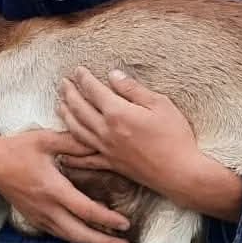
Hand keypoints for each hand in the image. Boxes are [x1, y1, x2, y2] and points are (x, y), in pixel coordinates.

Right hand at [0, 128, 129, 242]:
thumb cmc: (18, 149)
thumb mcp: (46, 139)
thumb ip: (73, 142)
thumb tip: (99, 143)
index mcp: (52, 189)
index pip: (85, 210)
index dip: (107, 220)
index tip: (125, 224)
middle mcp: (46, 208)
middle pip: (79, 234)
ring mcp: (39, 216)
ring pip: (69, 238)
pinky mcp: (34, 219)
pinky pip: (58, 234)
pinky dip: (76, 237)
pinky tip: (87, 235)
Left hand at [58, 67, 241, 219]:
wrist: (181, 173)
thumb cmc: (175, 136)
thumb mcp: (160, 104)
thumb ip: (133, 89)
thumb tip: (113, 75)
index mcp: (117, 113)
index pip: (93, 90)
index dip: (84, 78)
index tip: (78, 70)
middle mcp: (106, 131)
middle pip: (79, 109)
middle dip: (69, 93)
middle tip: (63, 83)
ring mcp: (106, 149)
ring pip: (77, 130)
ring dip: (66, 116)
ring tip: (60, 105)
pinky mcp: (111, 164)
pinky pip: (85, 159)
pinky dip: (71, 155)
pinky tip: (63, 153)